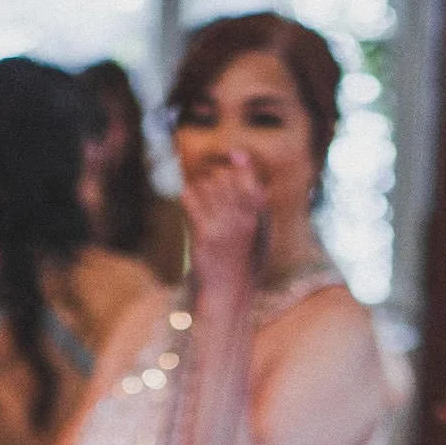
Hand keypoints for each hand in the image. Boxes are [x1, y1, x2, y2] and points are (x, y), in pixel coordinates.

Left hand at [181, 148, 265, 291]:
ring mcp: (223, 226)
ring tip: (202, 204)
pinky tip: (190, 206)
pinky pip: (191, 199)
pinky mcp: (204, 235)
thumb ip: (252, 190)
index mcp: (257, 214)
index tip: (229, 163)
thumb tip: (239, 154)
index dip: (235, 164)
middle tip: (210, 192)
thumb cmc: (242, 256)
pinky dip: (187, 197)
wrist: (228, 290)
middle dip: (213, 178)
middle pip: (222, 177)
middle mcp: (241, 217)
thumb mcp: (258, 223)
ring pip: (205, 185)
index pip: (245, 174)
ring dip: (200, 189)